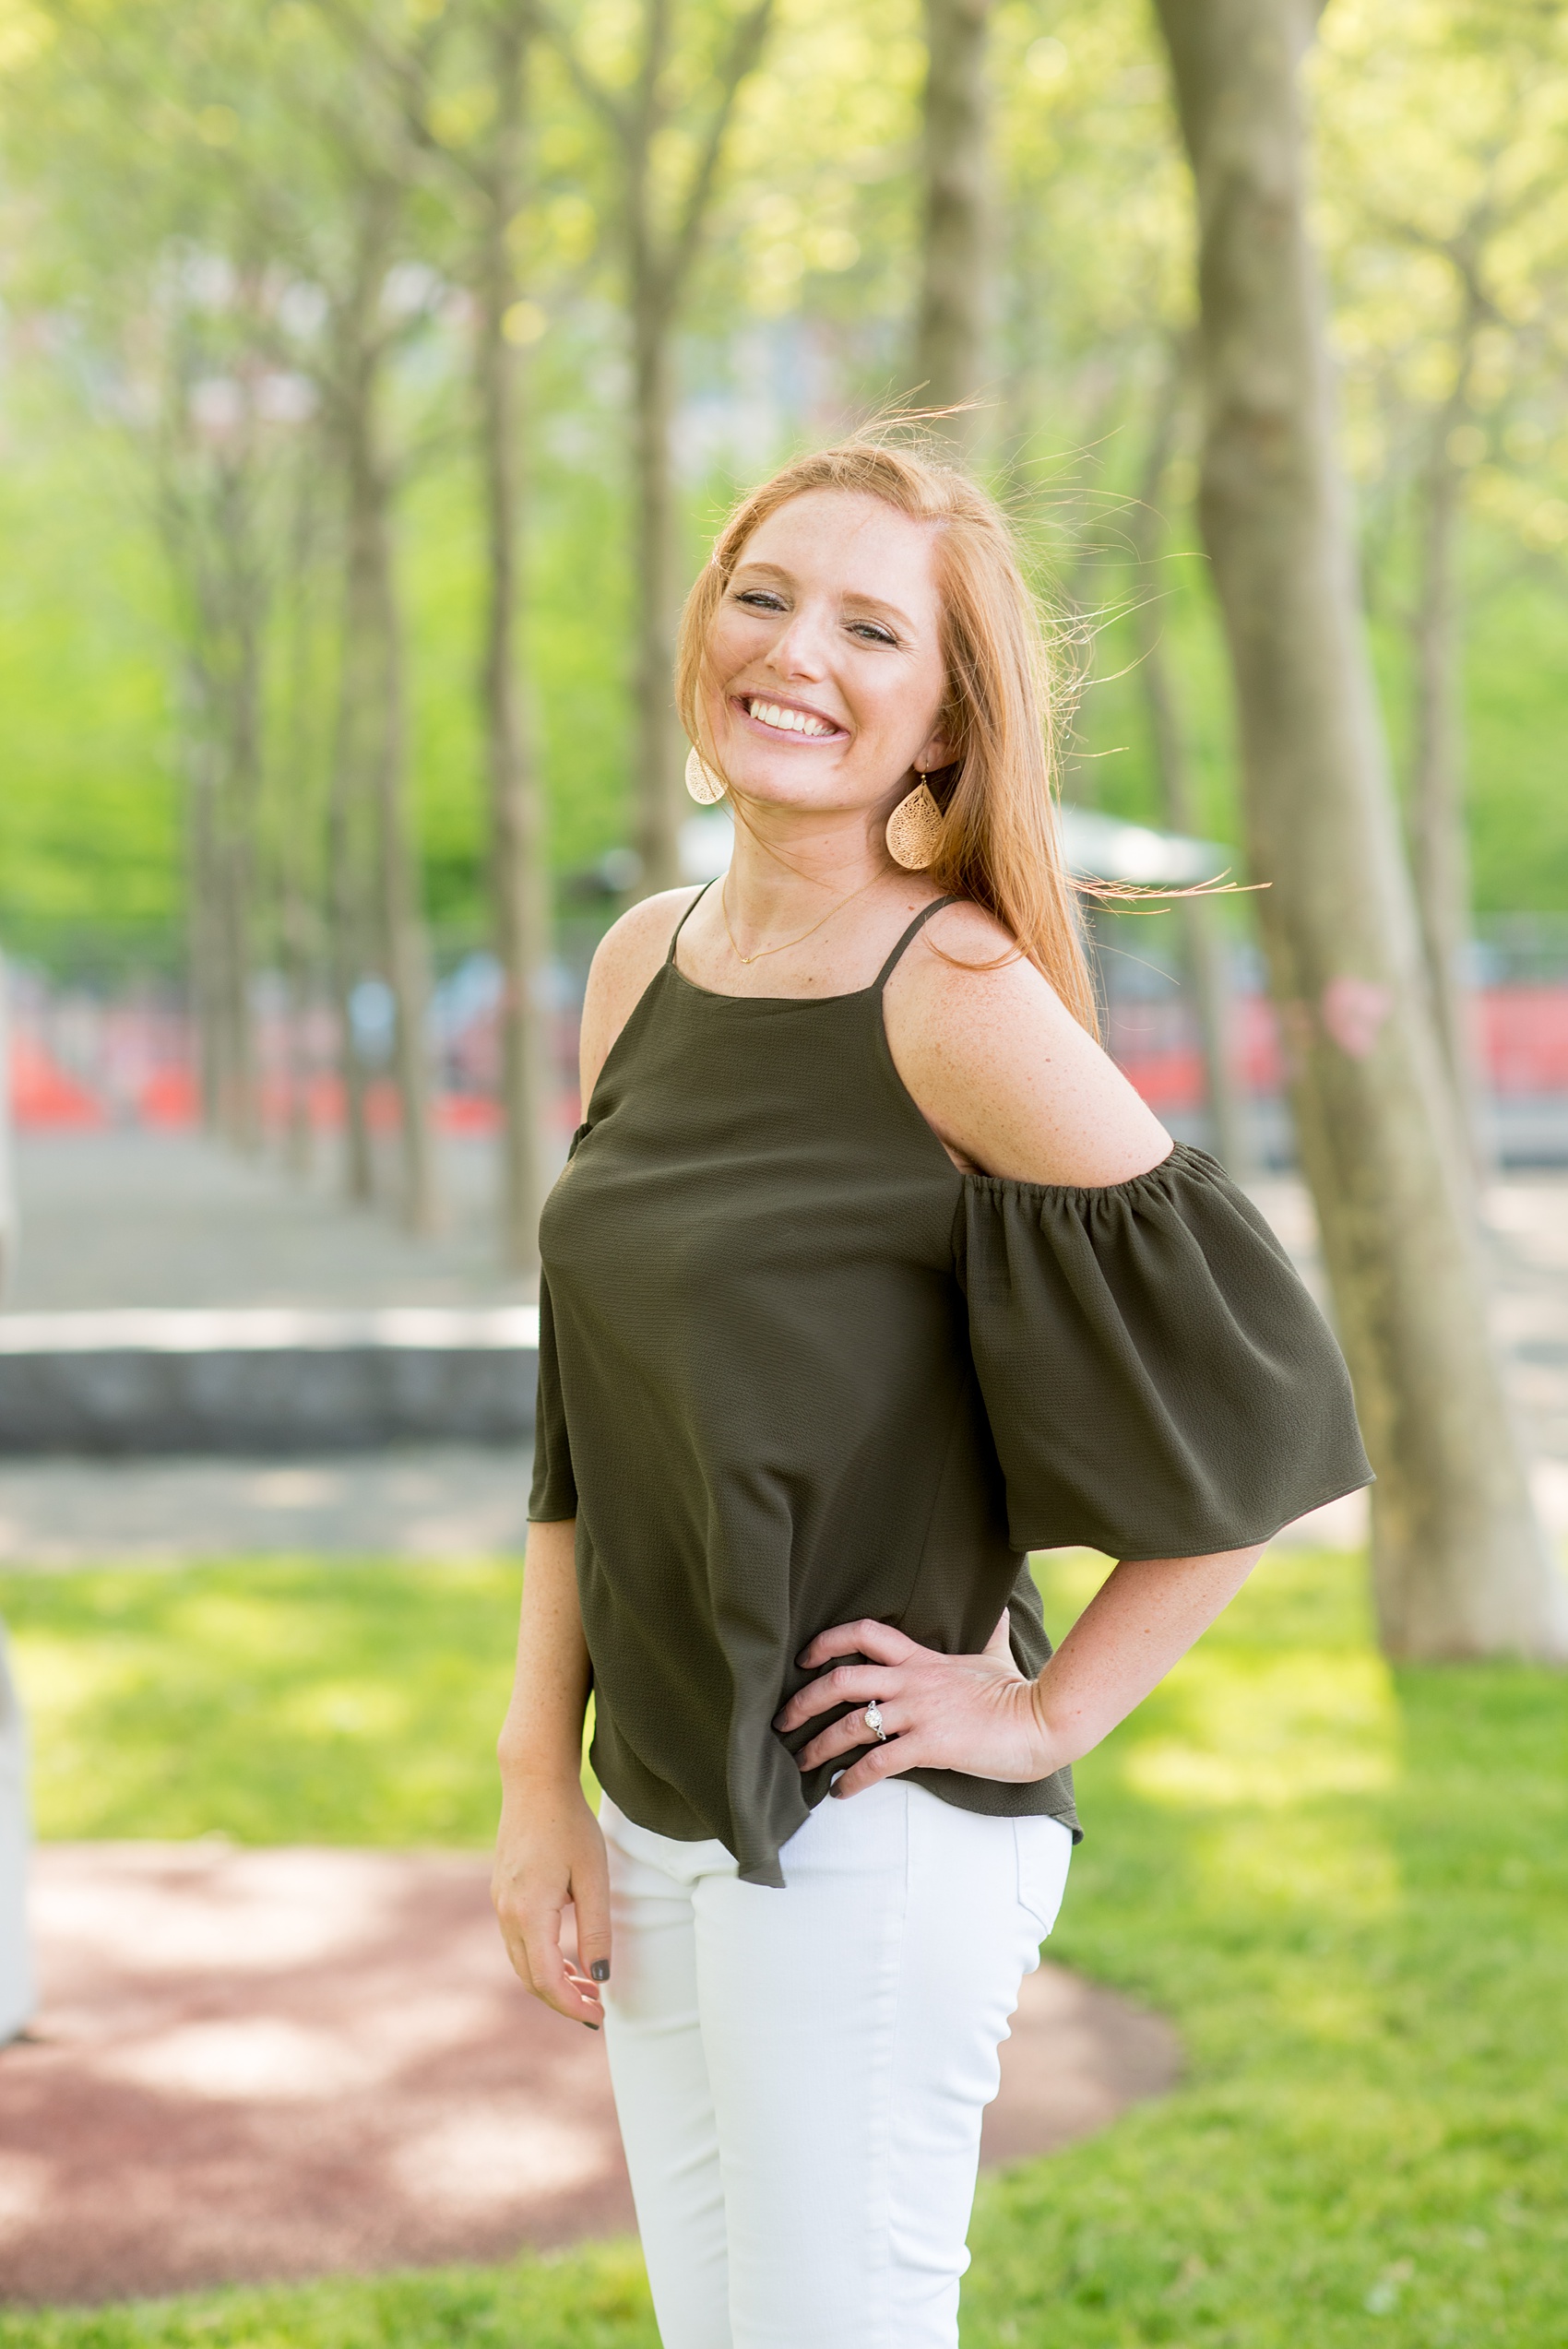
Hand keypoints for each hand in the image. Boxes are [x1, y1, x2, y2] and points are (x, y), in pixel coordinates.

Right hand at [491, 1774, 610, 2028]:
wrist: (534, 1783)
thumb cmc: (569, 1825)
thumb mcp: (593, 1877)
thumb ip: (596, 1929)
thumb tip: (601, 1977)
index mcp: (528, 1912)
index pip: (546, 1980)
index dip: (572, 2005)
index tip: (599, 2015)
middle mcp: (506, 1913)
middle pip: (530, 1978)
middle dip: (562, 1999)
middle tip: (597, 2006)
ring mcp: (500, 1903)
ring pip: (522, 1962)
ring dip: (551, 1981)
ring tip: (588, 1985)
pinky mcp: (502, 1893)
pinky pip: (518, 1941)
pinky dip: (541, 1959)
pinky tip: (566, 1956)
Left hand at [772, 1613, 1057, 1797]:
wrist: (1042, 1720)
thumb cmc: (1018, 1691)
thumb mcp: (995, 1654)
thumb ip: (988, 1632)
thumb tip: (998, 1607)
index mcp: (921, 1658)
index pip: (863, 1634)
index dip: (827, 1641)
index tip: (804, 1660)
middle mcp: (912, 1681)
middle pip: (841, 1680)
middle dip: (803, 1701)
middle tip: (782, 1721)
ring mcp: (919, 1713)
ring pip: (852, 1724)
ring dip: (819, 1746)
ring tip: (803, 1764)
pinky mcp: (930, 1745)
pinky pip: (879, 1762)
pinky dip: (853, 1779)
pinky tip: (841, 1791)